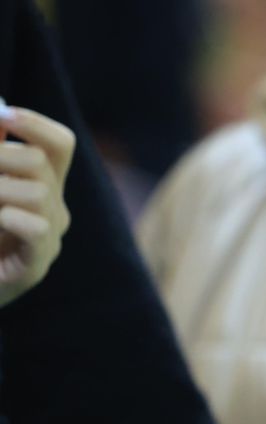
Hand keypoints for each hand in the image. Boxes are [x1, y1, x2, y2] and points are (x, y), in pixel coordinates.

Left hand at [0, 102, 74, 307]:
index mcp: (41, 185)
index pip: (60, 145)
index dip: (38, 125)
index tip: (6, 115)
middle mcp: (53, 208)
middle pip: (40, 163)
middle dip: (1, 156)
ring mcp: (49, 238)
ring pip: (40, 194)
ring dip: (0, 190)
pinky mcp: (37, 265)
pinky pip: (37, 228)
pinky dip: (9, 218)